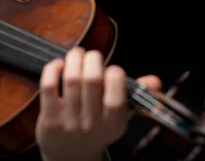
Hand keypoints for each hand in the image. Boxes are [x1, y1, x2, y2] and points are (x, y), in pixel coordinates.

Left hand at [34, 47, 160, 160]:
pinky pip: (49, 87)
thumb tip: (155, 80)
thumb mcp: (119, 117)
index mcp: (114, 123)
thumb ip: (135, 96)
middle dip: (92, 59)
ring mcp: (69, 122)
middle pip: (92, 80)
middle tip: (91, 55)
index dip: (115, 75)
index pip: (117, 96)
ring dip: (74, 59)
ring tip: (77, 54)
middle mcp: (92, 124)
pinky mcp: (49, 119)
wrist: (70, 155)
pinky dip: (52, 70)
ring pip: (71, 80)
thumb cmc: (97, 127)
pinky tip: (58, 65)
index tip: (111, 69)